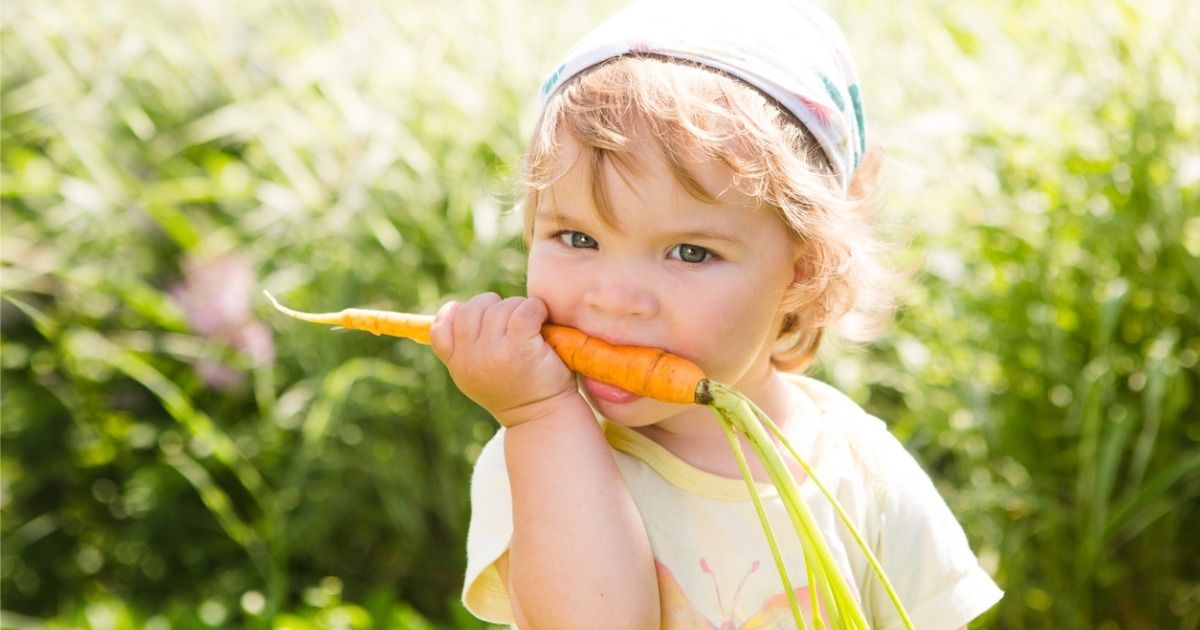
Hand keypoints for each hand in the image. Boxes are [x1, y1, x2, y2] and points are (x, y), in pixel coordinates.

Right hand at [429, 293, 579, 426]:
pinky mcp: (520, 347)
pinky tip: (542, 320)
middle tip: (511, 320)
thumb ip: (463, 349)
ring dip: (518, 307)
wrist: (542, 417)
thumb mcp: (477, 377)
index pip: (440, 327)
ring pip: (500, 307)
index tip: (478, 320)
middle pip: (472, 308)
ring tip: (531, 323)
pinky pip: (524, 310)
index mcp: (458, 364)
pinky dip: (536, 309)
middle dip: (493, 306)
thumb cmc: (516, 391)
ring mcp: (493, 352)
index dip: (456, 313)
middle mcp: (470, 358)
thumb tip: (454, 309)